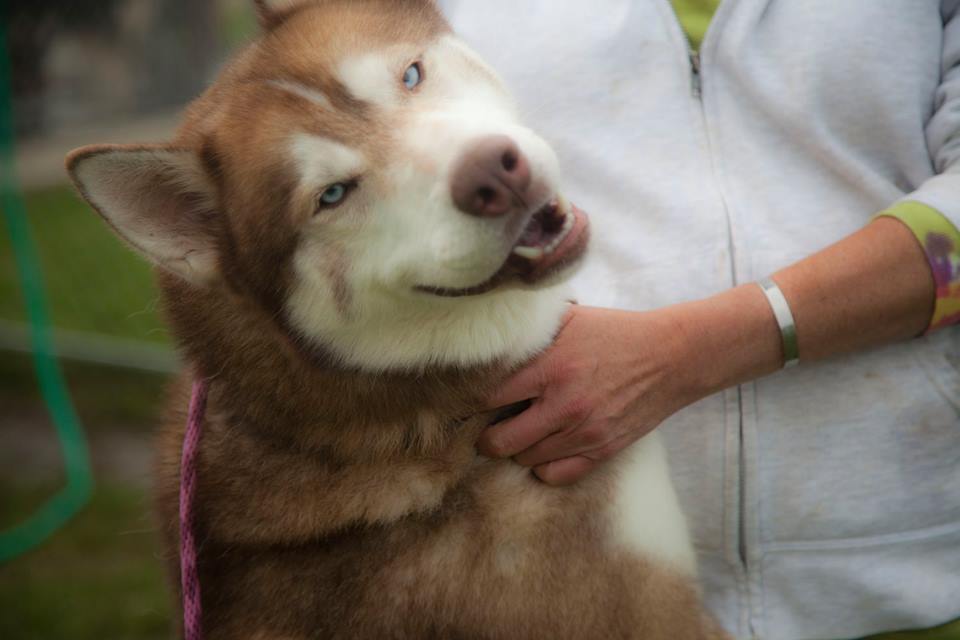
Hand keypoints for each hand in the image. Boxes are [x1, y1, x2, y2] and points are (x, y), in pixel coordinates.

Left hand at [479, 305, 703, 485]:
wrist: (670, 357)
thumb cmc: (617, 333)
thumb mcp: (571, 319)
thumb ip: (533, 331)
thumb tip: (495, 334)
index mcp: (551, 368)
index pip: (489, 397)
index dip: (472, 401)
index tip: (466, 402)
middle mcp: (563, 405)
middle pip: (500, 441)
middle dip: (485, 437)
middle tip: (484, 429)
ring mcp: (583, 432)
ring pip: (526, 459)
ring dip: (516, 449)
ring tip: (519, 434)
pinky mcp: (602, 450)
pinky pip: (556, 475)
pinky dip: (543, 467)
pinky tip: (543, 450)